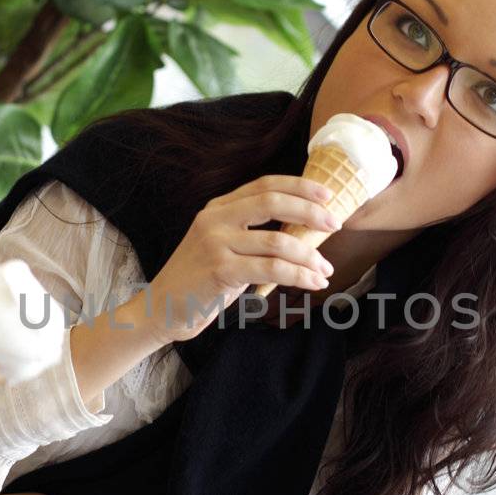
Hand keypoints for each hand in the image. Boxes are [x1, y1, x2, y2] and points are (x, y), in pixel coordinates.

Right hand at [141, 175, 338, 342]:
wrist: (160, 309)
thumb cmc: (198, 281)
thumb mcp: (220, 246)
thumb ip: (250, 232)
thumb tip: (300, 230)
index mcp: (217, 208)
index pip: (264, 185)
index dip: (299, 186)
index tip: (327, 194)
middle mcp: (215, 219)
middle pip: (273, 201)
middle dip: (310, 211)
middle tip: (335, 224)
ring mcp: (216, 243)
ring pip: (278, 241)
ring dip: (309, 255)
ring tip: (325, 269)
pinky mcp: (220, 270)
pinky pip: (271, 269)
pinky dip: (298, 275)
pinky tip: (312, 282)